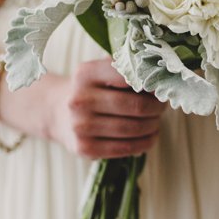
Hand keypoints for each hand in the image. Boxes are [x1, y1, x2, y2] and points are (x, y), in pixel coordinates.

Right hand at [44, 58, 166, 158]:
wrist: (56, 112)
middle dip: (157, 107)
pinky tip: (149, 136)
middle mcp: (80, 100)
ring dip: (153, 126)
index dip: (152, 83)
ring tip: (156, 121)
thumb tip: (162, 79)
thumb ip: (126, 70)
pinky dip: (145, 143)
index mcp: (86, 73)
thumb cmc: (90, 89)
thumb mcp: (100, 70)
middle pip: (136, 106)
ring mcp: (80, 126)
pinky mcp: (85, 148)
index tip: (160, 87)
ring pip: (133, 128)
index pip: (129, 76)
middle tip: (162, 106)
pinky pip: (125, 148)